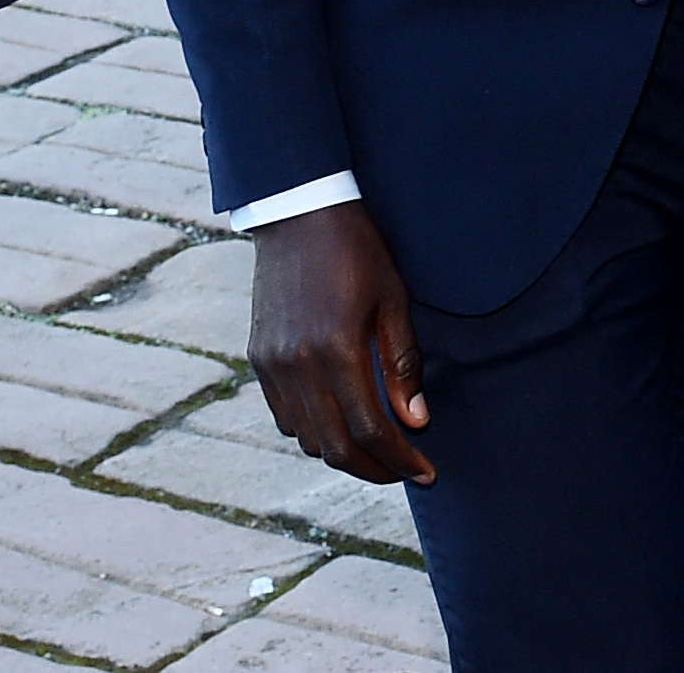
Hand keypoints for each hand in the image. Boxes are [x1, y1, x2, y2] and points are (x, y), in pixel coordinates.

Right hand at [249, 202, 434, 484]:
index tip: (426, 472)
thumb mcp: (393, 300)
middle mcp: (298, 364)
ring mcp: (272, 363)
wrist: (297, 211)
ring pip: (306, 438)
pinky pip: (283, 416)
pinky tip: (338, 420)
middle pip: (335, 447)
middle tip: (404, 471)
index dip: (401, 460)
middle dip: (375, 469)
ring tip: (375, 448)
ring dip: (342, 453)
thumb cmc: (355, 249)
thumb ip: (402, 364)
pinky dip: (312, 431)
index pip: (371, 430)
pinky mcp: (258, 357)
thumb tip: (416, 421)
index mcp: (336, 349)